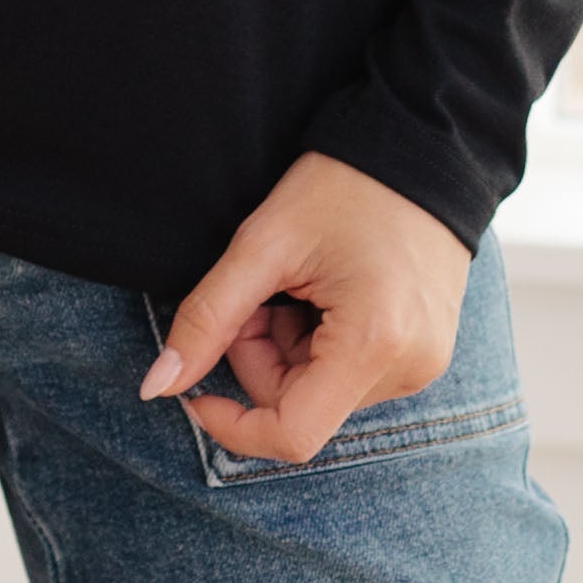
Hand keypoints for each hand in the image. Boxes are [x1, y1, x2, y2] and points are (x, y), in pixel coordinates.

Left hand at [143, 152, 470, 465]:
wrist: (423, 146)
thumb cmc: (346, 184)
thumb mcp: (264, 245)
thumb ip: (207, 320)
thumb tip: (157, 386)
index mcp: (374, 344)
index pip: (291, 436)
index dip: (232, 424)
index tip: (197, 389)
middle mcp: (409, 368)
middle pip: (299, 407)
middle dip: (261, 357)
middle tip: (263, 292)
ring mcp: (423, 364)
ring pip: (320, 392)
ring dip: (289, 349)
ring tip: (302, 283)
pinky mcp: (425, 353)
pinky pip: (350, 374)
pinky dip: (320, 343)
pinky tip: (329, 292)